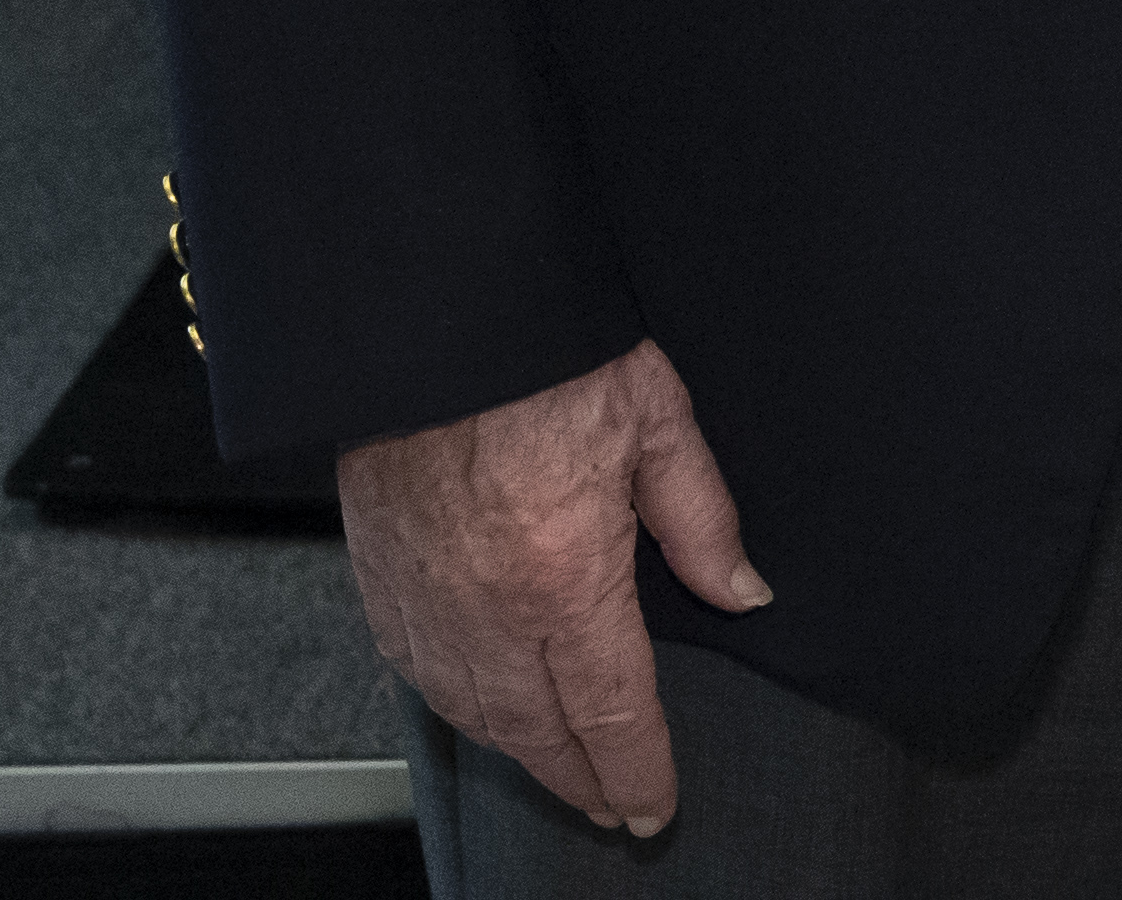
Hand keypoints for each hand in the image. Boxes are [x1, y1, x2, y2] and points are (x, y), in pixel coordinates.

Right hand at [337, 338, 768, 834]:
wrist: (432, 313)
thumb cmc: (545, 352)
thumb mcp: (658, 417)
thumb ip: (701, 518)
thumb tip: (742, 589)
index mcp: (563, 574)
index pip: (609, 707)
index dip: (635, 767)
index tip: (654, 805)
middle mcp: (485, 606)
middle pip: (539, 728)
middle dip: (581, 780)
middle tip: (613, 808)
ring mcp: (423, 597)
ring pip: (474, 712)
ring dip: (521, 753)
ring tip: (562, 774)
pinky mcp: (379, 576)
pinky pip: (417, 672)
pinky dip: (456, 708)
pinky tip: (482, 713)